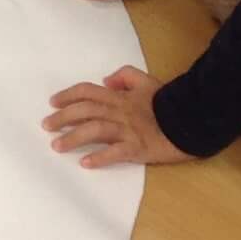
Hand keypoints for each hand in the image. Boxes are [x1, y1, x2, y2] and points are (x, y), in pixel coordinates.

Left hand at [46, 68, 193, 168]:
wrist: (194, 118)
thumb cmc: (170, 101)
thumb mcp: (148, 81)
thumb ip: (126, 76)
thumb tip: (106, 80)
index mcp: (120, 97)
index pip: (87, 92)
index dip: (67, 95)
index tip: (52, 103)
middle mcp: (120, 112)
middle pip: (84, 111)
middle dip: (61, 118)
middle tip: (46, 126)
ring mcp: (128, 130)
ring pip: (94, 131)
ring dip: (72, 138)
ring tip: (56, 146)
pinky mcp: (138, 148)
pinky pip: (116, 153)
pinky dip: (99, 158)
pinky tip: (85, 163)